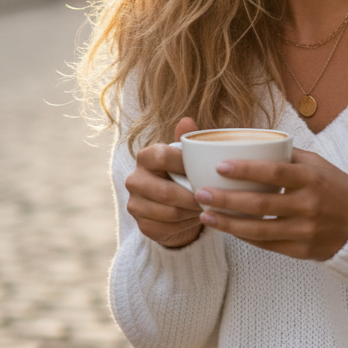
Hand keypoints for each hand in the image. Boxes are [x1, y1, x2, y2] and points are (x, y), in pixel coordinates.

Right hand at [125, 117, 203, 248]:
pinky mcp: (142, 226)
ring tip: (209, 207)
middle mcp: (134, 180)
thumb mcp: (185, 156)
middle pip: (166, 192)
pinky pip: (168, 228)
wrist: (170, 204)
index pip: (162, 157)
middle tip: (213, 197)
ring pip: (169, 212)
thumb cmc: (181, 173)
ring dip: (192, 212)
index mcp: (145, 157)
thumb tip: (187, 120)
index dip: (184, 164)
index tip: (205, 169)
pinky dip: (187, 224)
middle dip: (193, 196)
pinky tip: (198, 218)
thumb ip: (187, 140)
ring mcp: (135, 204)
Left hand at [193, 148, 347, 260]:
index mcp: (310, 178)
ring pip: (258, 229)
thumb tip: (255, 142)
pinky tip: (227, 229)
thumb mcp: (318, 164)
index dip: (245, 170)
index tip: (220, 166)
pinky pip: (266, 245)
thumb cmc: (335, 187)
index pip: (273, 173)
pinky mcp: (301, 251)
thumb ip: (288, 155)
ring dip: (228, 223)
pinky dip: (245, 237)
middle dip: (226, 199)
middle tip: (201, 193)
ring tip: (205, 215)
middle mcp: (307, 205)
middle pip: (259, 204)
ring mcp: (304, 231)